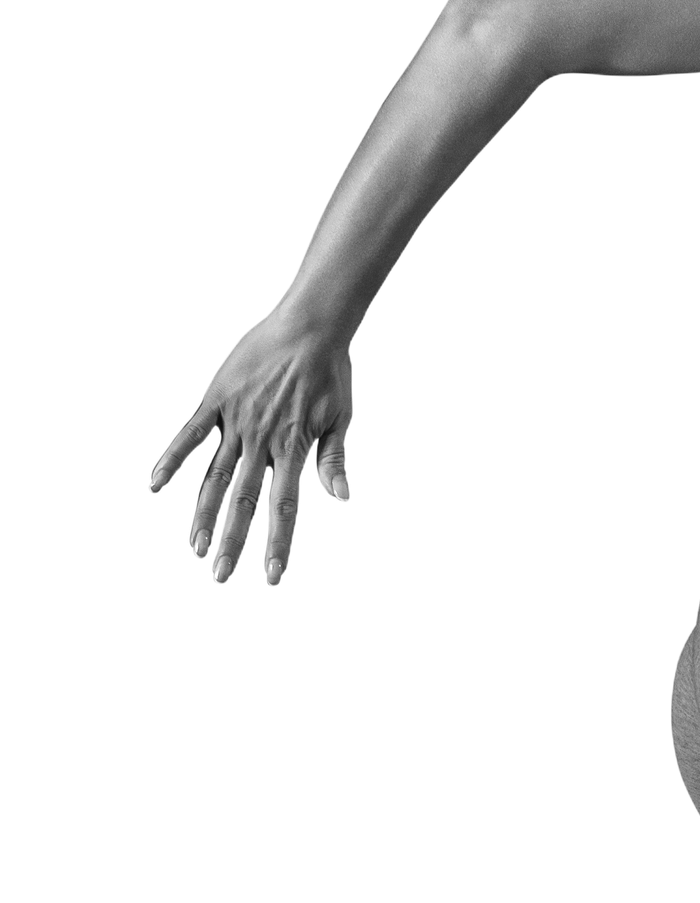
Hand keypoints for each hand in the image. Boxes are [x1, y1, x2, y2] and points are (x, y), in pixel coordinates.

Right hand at [145, 306, 355, 588]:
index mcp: (294, 450)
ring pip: (213, 478)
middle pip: (242, 503)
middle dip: (231, 543)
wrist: (310, 324)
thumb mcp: (341, 418)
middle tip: (218, 578)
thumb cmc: (332, 372)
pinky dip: (171, 460)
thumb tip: (341, 500)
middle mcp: (262, 442)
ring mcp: (236, 422)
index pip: (285, 510)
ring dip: (203, 515)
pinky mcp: (216, 400)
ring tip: (194, 549)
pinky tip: (154, 487)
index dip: (277, 545)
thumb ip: (334, 461)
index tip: (270, 579)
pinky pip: (189, 435)